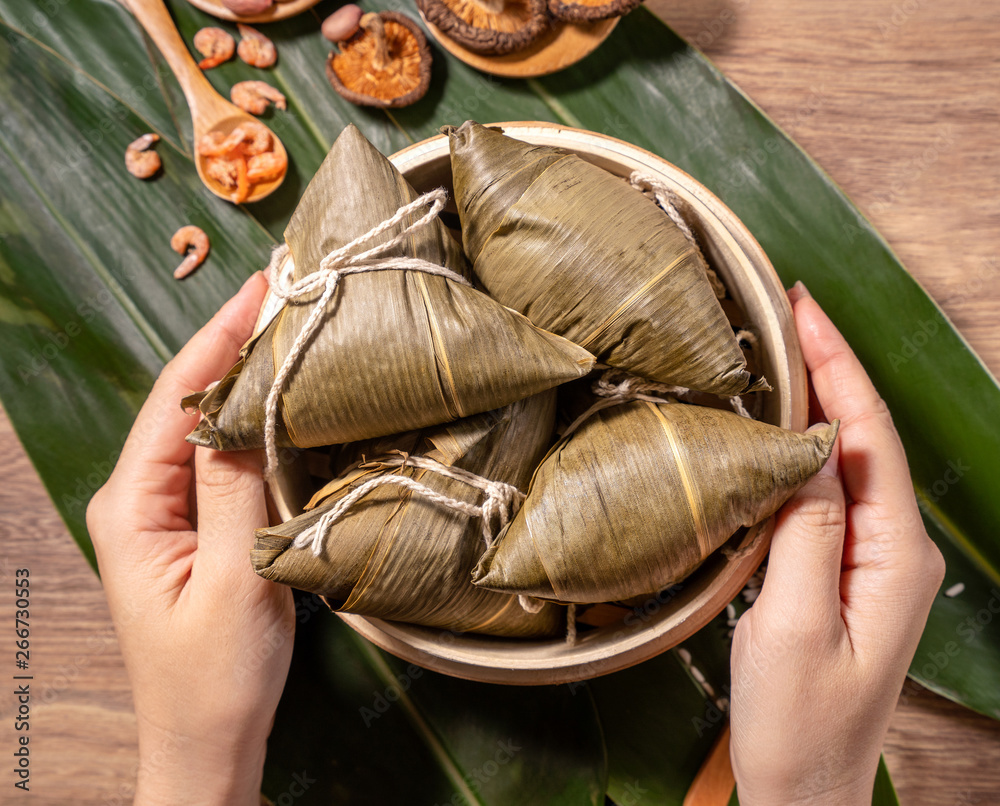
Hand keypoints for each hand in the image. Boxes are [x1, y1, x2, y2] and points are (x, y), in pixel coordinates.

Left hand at [87, 273, 294, 805]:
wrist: (208, 745)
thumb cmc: (216, 679)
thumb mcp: (235, 581)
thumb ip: (234, 489)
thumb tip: (246, 402)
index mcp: (133, 507)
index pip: (177, 400)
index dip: (219, 337)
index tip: (263, 285)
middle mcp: (141, 499)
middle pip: (189, 402)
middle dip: (234, 344)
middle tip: (287, 291)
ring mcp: (168, 513)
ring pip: (210, 427)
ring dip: (248, 378)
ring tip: (290, 327)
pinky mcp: (197, 527)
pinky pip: (225, 460)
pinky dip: (257, 422)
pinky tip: (287, 399)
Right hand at [729, 283, 944, 804]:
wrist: (806, 788)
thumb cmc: (800, 723)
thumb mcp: (796, 625)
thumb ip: (806, 533)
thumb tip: (801, 448)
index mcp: (896, 556)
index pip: (868, 437)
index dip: (839, 368)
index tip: (805, 311)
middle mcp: (895, 548)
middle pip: (862, 438)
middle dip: (829, 369)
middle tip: (784, 312)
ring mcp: (872, 560)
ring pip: (844, 461)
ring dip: (815, 401)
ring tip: (778, 350)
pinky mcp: (843, 571)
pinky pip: (825, 493)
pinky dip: (799, 447)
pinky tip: (774, 427)